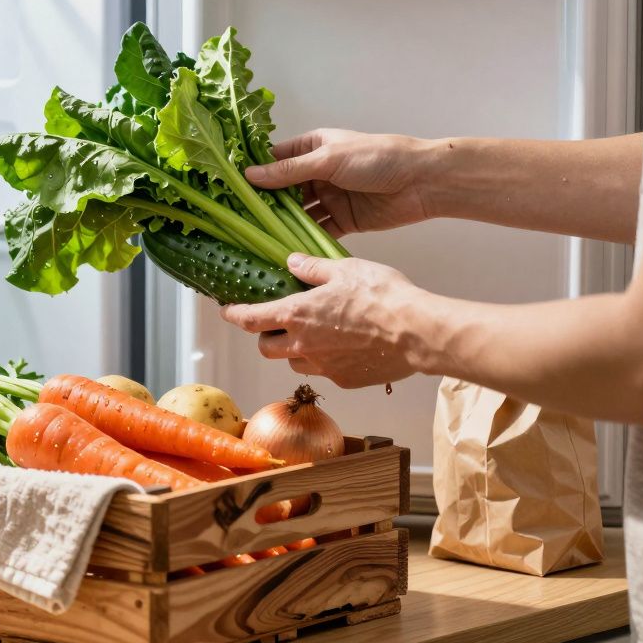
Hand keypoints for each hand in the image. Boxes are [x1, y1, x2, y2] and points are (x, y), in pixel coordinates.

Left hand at [221, 254, 426, 388]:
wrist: (416, 333)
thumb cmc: (382, 296)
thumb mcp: (345, 269)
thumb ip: (313, 268)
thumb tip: (292, 262)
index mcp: (296, 315)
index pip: (250, 319)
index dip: (234, 314)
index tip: (227, 311)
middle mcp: (303, 345)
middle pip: (266, 348)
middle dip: (265, 336)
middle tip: (276, 323)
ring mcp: (323, 367)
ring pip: (293, 362)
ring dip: (293, 350)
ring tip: (313, 333)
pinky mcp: (344, 380)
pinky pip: (323, 371)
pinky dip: (324, 360)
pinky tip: (342, 346)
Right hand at [245, 129, 436, 236]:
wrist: (422, 181)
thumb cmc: (377, 158)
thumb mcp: (329, 159)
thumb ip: (290, 170)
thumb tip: (250, 175)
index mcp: (314, 148)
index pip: (277, 159)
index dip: (255, 172)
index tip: (230, 187)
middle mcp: (319, 172)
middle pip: (284, 190)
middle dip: (265, 204)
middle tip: (238, 221)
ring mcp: (331, 198)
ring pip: (299, 214)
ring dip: (282, 225)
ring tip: (256, 240)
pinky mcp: (343, 221)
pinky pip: (318, 231)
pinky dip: (304, 241)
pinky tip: (285, 252)